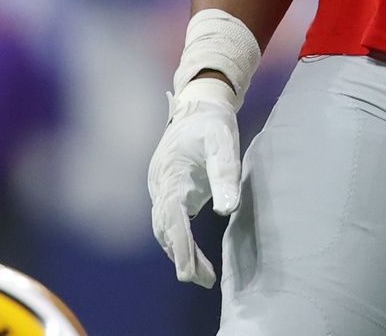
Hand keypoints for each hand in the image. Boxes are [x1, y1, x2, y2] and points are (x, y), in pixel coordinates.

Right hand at [147, 76, 242, 286]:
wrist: (198, 104)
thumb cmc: (212, 123)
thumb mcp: (223, 142)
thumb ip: (224, 174)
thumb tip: (225, 211)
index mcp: (171, 173)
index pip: (171, 216)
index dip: (179, 244)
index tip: (187, 272)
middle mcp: (160, 184)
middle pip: (165, 229)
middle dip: (181, 257)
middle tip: (200, 281)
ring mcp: (161, 189)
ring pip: (165, 229)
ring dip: (181, 254)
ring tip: (204, 278)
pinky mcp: (168, 192)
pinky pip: (169, 223)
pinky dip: (180, 243)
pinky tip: (195, 260)